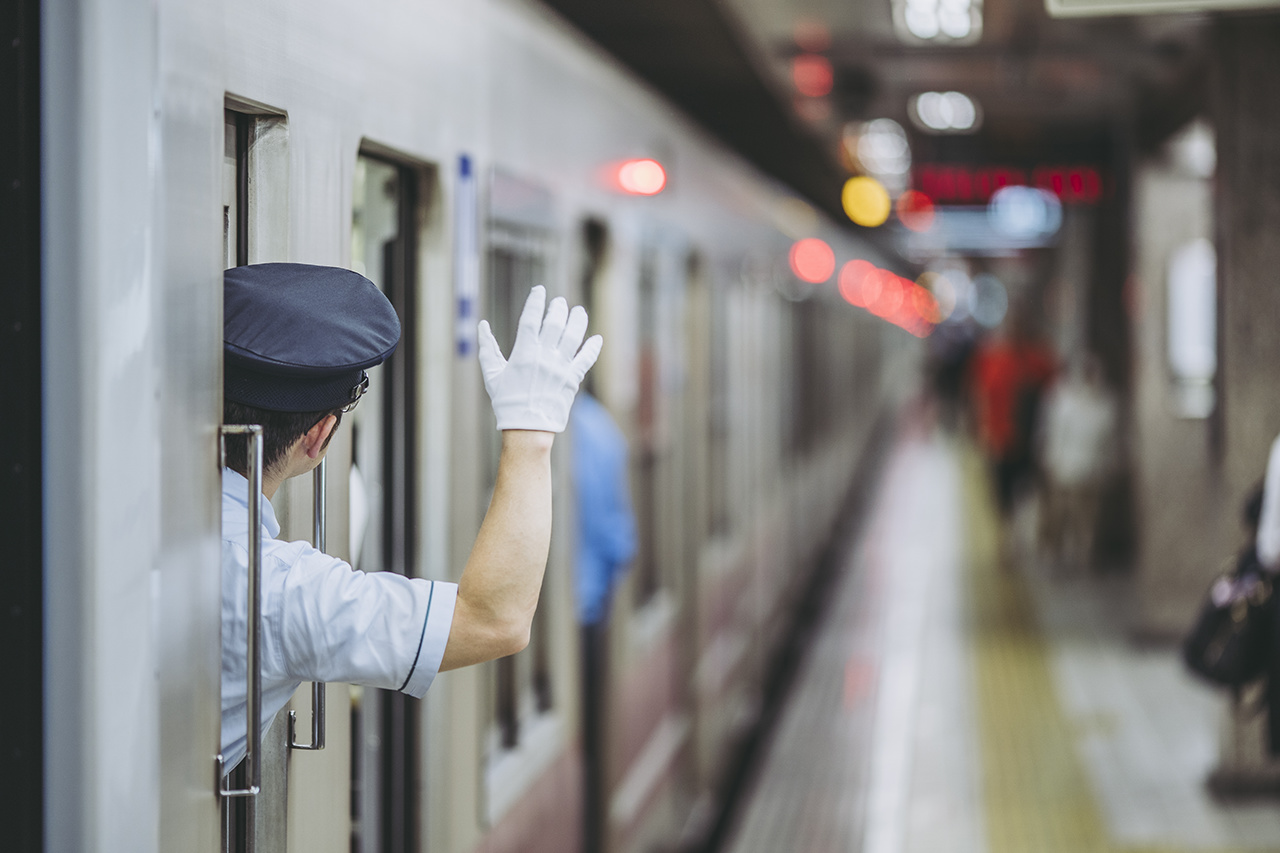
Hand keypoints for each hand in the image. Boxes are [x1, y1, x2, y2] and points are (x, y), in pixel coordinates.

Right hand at [477, 286, 602, 431]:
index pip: (531, 320)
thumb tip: (482, 325)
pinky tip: (596, 339)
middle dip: (558, 309)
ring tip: (579, 311)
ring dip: (577, 321)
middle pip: (554, 324)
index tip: (539, 290)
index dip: (536, 302)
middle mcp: (544, 357)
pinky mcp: (572, 380)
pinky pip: (585, 360)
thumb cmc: (506, 402)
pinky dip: (592, 348)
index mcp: (523, 354)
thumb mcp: (492, 374)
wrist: (527, 429)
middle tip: (559, 302)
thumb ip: (488, 349)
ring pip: (573, 337)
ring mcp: (560, 368)